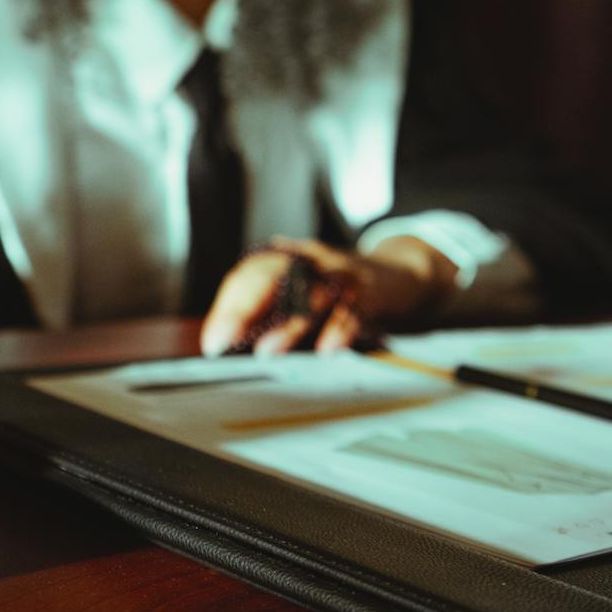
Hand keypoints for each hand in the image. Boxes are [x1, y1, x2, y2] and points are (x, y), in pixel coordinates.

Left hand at [198, 235, 458, 356]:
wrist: (397, 276)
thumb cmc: (335, 291)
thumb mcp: (300, 294)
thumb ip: (264, 313)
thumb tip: (221, 343)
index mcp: (286, 260)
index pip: (249, 276)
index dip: (228, 308)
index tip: (214, 343)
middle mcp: (309, 260)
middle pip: (271, 276)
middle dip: (244, 309)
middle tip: (224, 341)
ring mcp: (339, 273)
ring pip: (310, 292)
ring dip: (288, 323)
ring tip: (267, 351)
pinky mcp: (369, 292)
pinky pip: (353, 309)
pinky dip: (340, 328)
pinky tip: (328, 349)